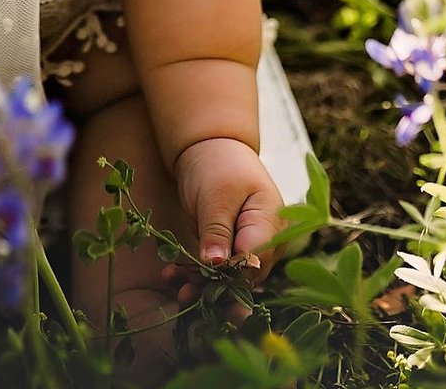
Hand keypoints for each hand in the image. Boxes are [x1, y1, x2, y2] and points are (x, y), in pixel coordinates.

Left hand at [172, 136, 288, 284]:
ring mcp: (249, 250)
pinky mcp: (231, 253)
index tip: (203, 284)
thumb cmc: (218, 164)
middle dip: (216, 291)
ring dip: (203, 288)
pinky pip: (218, 272)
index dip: (231, 277)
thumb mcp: (216, 193)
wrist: (211, 149)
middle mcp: (266, 244)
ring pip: (230, 280)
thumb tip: (216, 266)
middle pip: (245, 278)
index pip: (254, 261)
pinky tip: (174, 277)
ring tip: (178, 292)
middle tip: (185, 296)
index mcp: (271, 224)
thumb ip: (217, 229)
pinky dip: (197, 277)